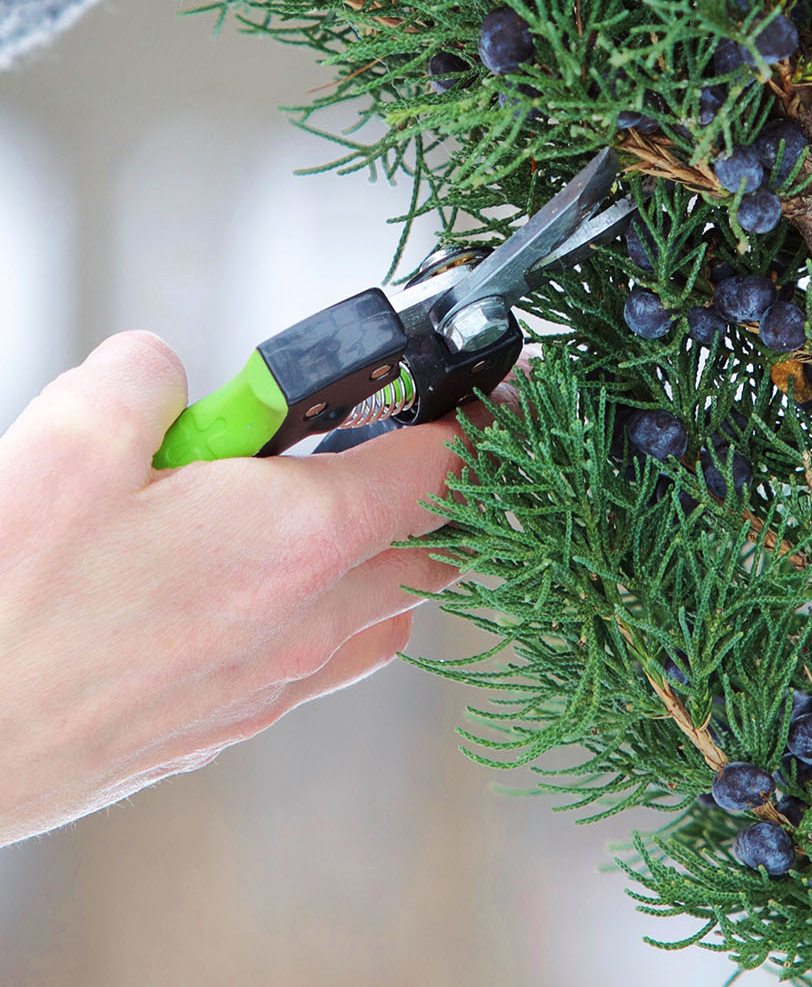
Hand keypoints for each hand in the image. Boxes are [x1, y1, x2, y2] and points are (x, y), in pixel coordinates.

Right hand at [0, 329, 507, 843]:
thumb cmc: (9, 612)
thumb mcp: (75, 433)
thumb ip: (149, 374)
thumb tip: (165, 372)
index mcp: (295, 538)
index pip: (438, 468)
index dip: (469, 417)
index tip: (477, 392)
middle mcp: (303, 622)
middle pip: (430, 546)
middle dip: (430, 486)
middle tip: (380, 436)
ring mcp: (268, 686)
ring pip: (381, 613)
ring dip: (378, 554)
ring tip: (310, 507)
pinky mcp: (223, 728)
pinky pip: (321, 662)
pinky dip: (322, 613)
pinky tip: (249, 584)